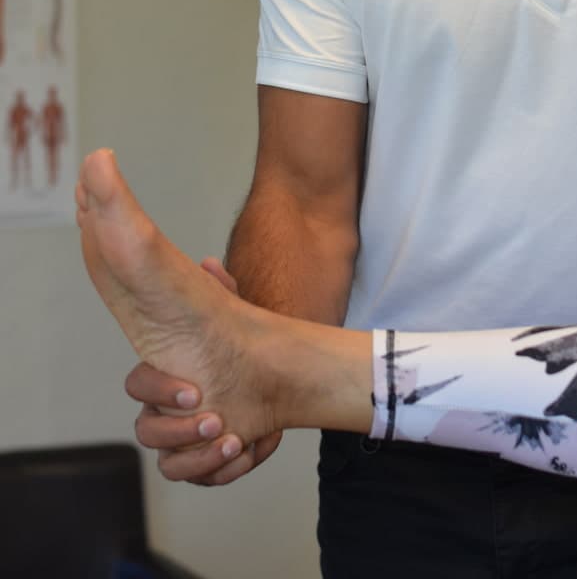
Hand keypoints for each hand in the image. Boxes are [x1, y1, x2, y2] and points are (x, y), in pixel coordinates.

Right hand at [125, 256, 282, 485]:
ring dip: (202, 458)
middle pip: (148, 432)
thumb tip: (207, 263)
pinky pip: (204, 478)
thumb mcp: (232, 310)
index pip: (138, 385)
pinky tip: (251, 449)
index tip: (194, 389)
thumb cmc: (240, 340)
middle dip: (180, 430)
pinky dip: (225, 471)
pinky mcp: (205, 462)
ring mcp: (183, 440)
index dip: (161, 389)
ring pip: (172, 465)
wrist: (272, 367)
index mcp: (162, 374)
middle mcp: (165, 412)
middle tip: (217, 418)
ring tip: (236, 440)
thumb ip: (220, 288)